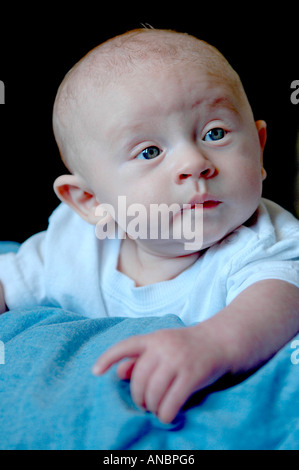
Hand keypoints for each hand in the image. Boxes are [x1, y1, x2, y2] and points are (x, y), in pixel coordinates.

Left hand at [92, 324, 229, 422]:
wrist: (221, 342)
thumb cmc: (187, 347)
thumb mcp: (163, 346)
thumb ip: (141, 358)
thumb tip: (118, 372)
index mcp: (154, 338)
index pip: (126, 346)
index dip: (108, 358)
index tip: (95, 372)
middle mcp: (164, 346)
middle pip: (139, 378)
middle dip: (138, 397)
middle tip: (143, 404)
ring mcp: (178, 360)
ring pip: (153, 392)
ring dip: (151, 407)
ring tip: (155, 409)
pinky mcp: (192, 375)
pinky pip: (171, 401)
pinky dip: (165, 413)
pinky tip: (167, 415)